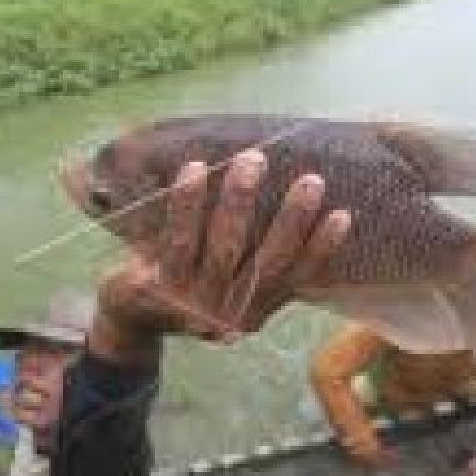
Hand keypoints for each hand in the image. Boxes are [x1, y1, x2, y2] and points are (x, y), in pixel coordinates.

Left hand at [91, 149, 349, 363]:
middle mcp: (229, 315)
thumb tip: (306, 205)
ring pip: (225, 248)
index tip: (343, 214)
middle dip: (291, 220)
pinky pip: (179, 240)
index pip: (295, 278)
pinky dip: (188, 203)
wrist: (132, 313)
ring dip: (240, 200)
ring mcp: (194, 304)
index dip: (321, 249)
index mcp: (254, 311)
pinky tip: (195, 169)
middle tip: (312, 180)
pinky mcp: (160, 288)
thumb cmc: (191, 280)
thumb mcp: (230, 280)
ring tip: (253, 160)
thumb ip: (259, 259)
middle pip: (268, 263)